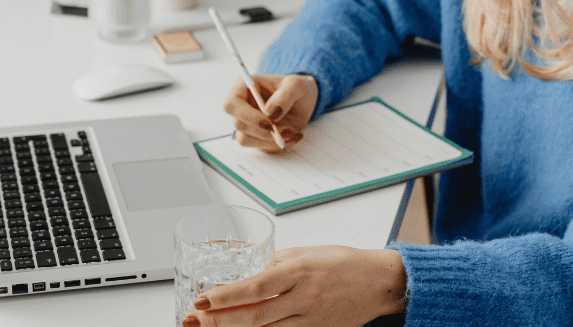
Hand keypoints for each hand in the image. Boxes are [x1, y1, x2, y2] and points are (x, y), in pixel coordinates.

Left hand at [182, 246, 406, 326]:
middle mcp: (303, 297)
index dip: (226, 296)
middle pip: (254, 315)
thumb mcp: (304, 253)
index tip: (203, 299)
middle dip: (220, 320)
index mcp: (298, 270)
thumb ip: (273, 262)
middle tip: (195, 319)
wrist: (378, 283)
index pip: (255, 286)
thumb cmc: (343, 263)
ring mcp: (309, 319)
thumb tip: (243, 265)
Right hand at [222, 74, 317, 152]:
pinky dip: (277, 145)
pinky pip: (259, 147)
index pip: (231, 105)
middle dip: (264, 131)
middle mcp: (241, 106)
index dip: (247, 116)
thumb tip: (269, 112)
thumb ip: (285, 95)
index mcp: (244, 87)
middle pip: (239, 125)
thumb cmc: (295, 88)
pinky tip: (292, 136)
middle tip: (288, 129)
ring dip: (271, 141)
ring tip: (293, 132)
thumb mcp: (296, 85)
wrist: (302, 102)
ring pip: (246, 140)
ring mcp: (246, 122)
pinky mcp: (254, 136)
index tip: (269, 121)